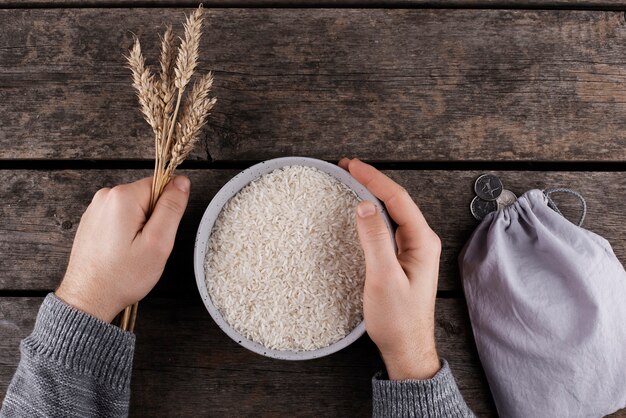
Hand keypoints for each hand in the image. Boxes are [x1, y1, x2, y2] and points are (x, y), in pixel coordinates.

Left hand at [56, 176, 190, 322]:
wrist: (89, 298)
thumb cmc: (123, 275)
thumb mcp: (159, 242)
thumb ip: (172, 207)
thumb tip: (182, 182)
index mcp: (122, 197)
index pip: (161, 185)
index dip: (167, 210)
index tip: (158, 232)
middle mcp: (105, 196)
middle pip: (147, 197)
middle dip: (154, 220)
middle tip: (147, 246)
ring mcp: (96, 209)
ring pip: (135, 209)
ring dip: (140, 228)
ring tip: (133, 252)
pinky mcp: (92, 222)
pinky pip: (121, 219)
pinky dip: (126, 234)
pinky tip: (121, 252)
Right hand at [339, 158, 440, 379]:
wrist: (406, 348)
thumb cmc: (397, 319)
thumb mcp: (383, 277)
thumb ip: (375, 240)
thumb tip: (364, 205)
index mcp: (422, 242)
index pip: (397, 198)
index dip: (374, 178)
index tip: (352, 166)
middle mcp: (421, 241)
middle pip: (396, 200)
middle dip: (372, 181)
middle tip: (347, 167)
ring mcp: (413, 250)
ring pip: (392, 212)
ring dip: (372, 194)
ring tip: (352, 181)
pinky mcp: (403, 259)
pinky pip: (388, 227)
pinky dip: (373, 213)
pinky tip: (362, 211)